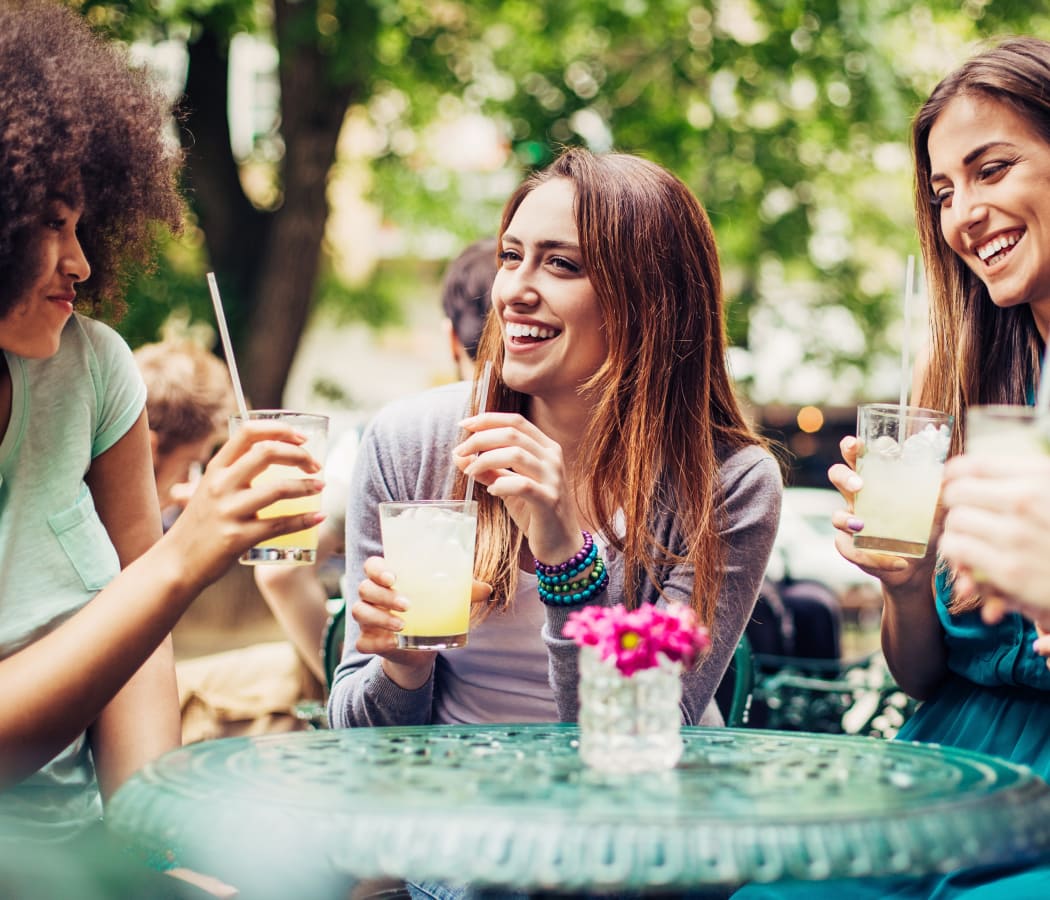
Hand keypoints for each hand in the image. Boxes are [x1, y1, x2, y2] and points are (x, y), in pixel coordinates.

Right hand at [162, 420, 323, 590]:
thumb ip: (234, 472)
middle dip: (300, 454)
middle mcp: (220, 485)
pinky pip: (280, 525)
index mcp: (216, 468)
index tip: (303, 437)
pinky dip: (305, 520)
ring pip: (279, 489)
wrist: (177, 563)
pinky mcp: (237, 538)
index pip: (249, 432)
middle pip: (268, 453)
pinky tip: (319, 517)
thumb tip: (273, 453)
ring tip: (321, 487)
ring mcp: (228, 511)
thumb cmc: (200, 523)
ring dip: (307, 487)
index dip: (280, 430)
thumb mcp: (209, 489)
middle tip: (316, 465)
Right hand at [353, 556, 491, 688]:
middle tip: (408, 605)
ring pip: (360, 612)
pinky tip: (392, 643)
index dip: (378, 569)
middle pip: (365, 588)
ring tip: (403, 625)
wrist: (423, 648)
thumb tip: (487, 589)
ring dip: (379, 618)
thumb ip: (464, 592)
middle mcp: (372, 596)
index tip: (394, 577)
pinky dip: (375, 642)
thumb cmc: (432, 613)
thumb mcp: (447, 601)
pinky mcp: (369, 640)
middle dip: (384, 595)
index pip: (372, 565)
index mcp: (388, 579)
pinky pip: (362, 641)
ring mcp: (368, 619)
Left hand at [454, 412, 581, 564]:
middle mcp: (552, 458)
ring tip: (470, 473)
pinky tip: (491, 490)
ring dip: (486, 460)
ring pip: (516, 454)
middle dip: (480, 438)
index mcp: (546, 448)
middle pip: (512, 434)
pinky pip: (523, 484)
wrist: (561, 544)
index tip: (464, 424)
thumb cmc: (535, 512)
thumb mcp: (509, 486)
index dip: (488, 419)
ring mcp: (553, 479)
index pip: (516, 421)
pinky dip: (502, 484)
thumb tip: (458, 455)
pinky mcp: (549, 501)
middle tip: (460, 451)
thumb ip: (488, 469)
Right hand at [827, 435, 930, 590]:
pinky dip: (871, 558)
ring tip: (862, 525)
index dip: (852, 448)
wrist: (919, 567)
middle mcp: (859, 497)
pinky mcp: (851, 547)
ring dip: (847, 520)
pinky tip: (896, 562)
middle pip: (837, 476)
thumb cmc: (924, 528)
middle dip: (844, 477)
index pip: (858, 457)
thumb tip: (950, 477)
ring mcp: (852, 523)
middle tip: (859, 485)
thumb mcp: (936, 507)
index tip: (856, 444)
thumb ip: (939, 492)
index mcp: (876, 480)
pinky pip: (849, 549)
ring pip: (836, 516)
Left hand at [939, 453, 1049, 630]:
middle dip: (956, 504)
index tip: (951, 479)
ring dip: (956, 531)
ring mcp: (1016, 536)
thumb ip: (1024, 479)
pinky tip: (967, 558)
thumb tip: (969, 473)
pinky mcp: (1010, 570)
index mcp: (1042, 476)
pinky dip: (957, 555)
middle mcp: (1026, 500)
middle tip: (964, 513)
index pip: (976, 464)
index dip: (955, 472)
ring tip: (967, 536)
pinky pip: (958, 551)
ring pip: (954, 522)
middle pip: (957, 492)